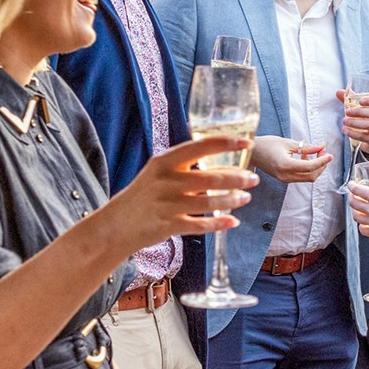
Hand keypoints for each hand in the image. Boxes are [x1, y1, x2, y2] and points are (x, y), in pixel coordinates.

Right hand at [94, 136, 254, 253]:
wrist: (114, 225)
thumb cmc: (142, 196)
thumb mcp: (157, 173)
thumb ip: (184, 166)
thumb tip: (221, 161)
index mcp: (164, 161)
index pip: (200, 146)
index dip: (227, 143)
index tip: (248, 142)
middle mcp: (165, 180)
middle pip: (210, 177)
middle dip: (237, 178)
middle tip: (253, 179)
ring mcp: (166, 204)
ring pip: (209, 202)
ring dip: (231, 200)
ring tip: (245, 198)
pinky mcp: (167, 226)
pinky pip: (200, 225)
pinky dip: (219, 224)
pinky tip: (232, 222)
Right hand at [253, 135, 332, 182]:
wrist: (251, 153)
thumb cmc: (266, 144)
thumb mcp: (287, 142)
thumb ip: (306, 147)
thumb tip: (321, 147)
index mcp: (285, 165)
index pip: (309, 167)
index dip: (322, 161)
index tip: (330, 155)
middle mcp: (285, 176)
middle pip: (311, 176)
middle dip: (321, 165)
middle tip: (324, 151)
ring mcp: (284, 179)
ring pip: (307, 178)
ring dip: (315, 166)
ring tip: (316, 151)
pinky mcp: (284, 179)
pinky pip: (301, 176)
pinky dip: (308, 168)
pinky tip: (305, 156)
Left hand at [338, 89, 368, 153]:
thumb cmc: (366, 116)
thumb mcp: (361, 106)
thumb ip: (351, 98)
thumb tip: (338, 92)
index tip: (361, 101)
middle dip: (360, 112)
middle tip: (347, 112)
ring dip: (355, 123)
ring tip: (344, 121)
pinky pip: (364, 137)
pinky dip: (353, 133)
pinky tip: (345, 130)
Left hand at [348, 181, 368, 243]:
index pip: (358, 190)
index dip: (352, 186)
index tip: (351, 184)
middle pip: (353, 203)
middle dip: (351, 198)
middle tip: (353, 196)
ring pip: (355, 216)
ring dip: (355, 212)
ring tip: (358, 210)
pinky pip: (362, 230)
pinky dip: (361, 227)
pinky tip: (364, 225)